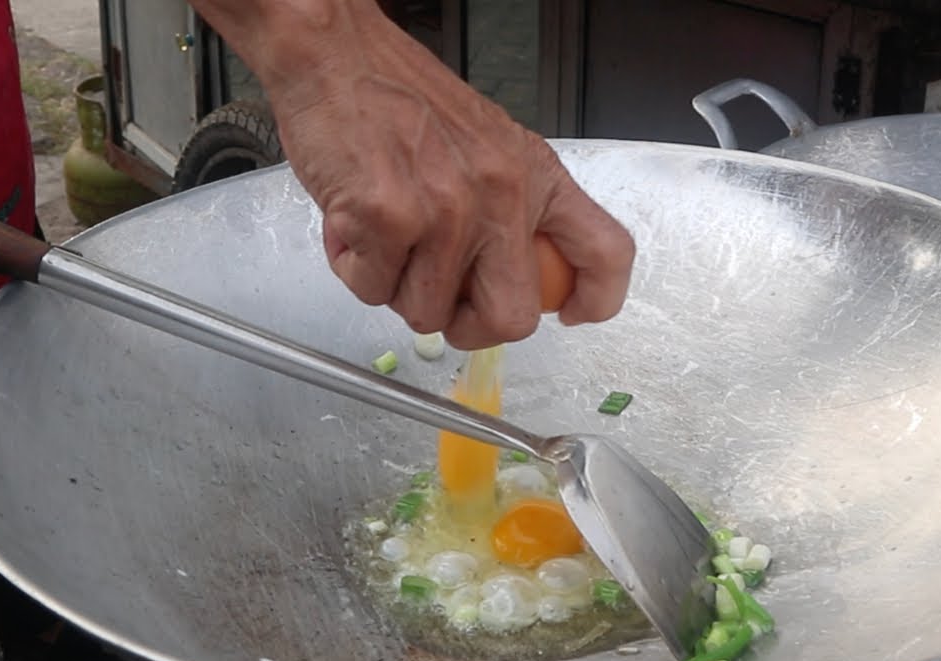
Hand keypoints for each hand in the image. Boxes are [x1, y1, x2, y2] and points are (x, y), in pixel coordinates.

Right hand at [188, 0, 634, 348]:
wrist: (335, 54)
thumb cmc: (402, 98)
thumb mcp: (489, 145)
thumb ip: (513, 207)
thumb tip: (516, 279)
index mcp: (536, 176)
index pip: (605, 253)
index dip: (594, 301)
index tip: (569, 313)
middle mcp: (502, 196)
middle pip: (512, 319)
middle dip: (469, 325)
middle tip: (441, 298)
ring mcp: (447, 211)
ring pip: (429, 315)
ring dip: (397, 288)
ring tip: (384, 236)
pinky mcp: (389, 218)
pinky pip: (372, 290)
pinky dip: (354, 269)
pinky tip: (353, 225)